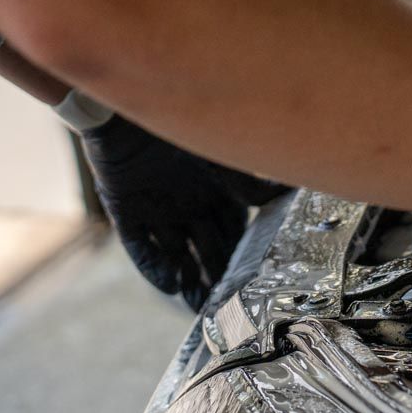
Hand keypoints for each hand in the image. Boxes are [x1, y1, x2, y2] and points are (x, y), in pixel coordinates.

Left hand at [79, 117, 285, 309]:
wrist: (124, 106)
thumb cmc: (178, 121)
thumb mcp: (221, 154)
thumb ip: (248, 181)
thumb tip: (287, 194)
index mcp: (213, 191)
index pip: (233, 232)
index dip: (242, 257)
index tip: (253, 282)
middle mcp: (186, 205)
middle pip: (206, 249)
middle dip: (217, 276)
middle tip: (228, 306)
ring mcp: (155, 210)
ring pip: (176, 254)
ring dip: (188, 279)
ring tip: (198, 306)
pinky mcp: (125, 211)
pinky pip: (140, 247)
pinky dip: (154, 267)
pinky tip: (171, 285)